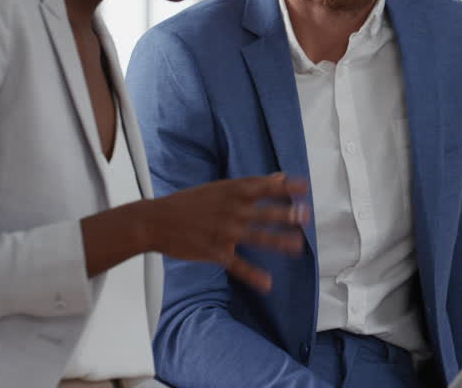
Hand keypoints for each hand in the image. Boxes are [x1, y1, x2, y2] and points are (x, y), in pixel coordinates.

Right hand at [146, 173, 309, 291]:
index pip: (263, 186)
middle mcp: (230, 210)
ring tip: (297, 247)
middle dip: (285, 214)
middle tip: (305, 216)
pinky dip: (252, 275)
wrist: (156, 220)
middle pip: (263, 212)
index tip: (305, 187)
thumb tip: (280, 177)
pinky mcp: (215, 252)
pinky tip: (267, 284)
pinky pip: (237, 265)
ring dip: (277, 242)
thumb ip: (251, 185)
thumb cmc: (190, 202)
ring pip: (256, 237)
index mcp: (232, 192)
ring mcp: (223, 232)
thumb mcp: (221, 187)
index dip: (285, 187)